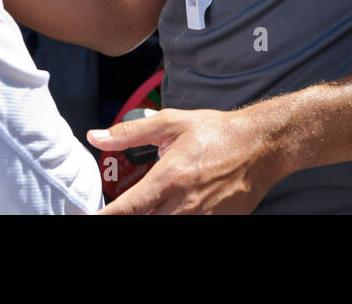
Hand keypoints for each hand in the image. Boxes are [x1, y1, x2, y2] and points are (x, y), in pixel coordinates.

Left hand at [87, 107, 286, 213]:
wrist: (261, 145)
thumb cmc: (216, 132)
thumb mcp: (172, 122)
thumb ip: (130, 132)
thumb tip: (95, 137)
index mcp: (170, 177)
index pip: (127, 209)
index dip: (105, 218)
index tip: (90, 218)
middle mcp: (184, 204)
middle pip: (144, 223)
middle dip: (126, 219)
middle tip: (119, 212)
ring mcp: (203, 218)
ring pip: (165, 228)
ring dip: (151, 218)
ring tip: (146, 208)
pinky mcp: (218, 224)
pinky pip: (189, 229)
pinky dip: (174, 220)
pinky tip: (170, 210)